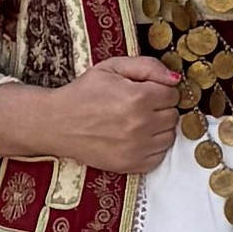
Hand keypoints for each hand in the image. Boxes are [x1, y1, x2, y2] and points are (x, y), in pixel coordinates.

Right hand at [20, 58, 178, 176]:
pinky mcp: (128, 165)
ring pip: (169, 137)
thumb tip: (176, 79)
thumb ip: (148, 66)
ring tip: (138, 122)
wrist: (56, 123)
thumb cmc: (84, 92)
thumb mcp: (113, 67)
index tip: (147, 92)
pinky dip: (152, 149)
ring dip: (159, 129)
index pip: (174, 95)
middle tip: (141, 107)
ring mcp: (135, 148)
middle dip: (161, 109)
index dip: (161, 91)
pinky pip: (158, 158)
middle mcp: (141, 124)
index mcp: (139, 97)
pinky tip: (137, 139)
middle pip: (173, 116)